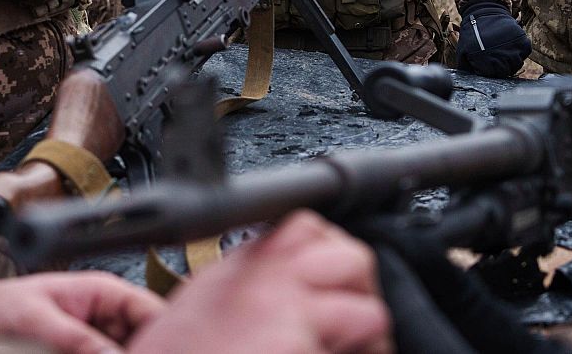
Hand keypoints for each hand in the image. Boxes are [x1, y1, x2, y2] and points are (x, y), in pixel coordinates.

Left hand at [0, 272, 163, 353]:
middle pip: (144, 340)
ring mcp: (97, 340)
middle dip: (144, 349)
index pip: (151, 312)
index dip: (164, 335)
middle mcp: (107, 317)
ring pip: (127, 350)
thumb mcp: (36, 320)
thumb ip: (76, 339)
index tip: (162, 350)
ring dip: (127, 352)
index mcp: (104, 292)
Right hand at [130, 211, 391, 353]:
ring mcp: (287, 314)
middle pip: (350, 258)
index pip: (307, 229)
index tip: (334, 284)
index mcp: (243, 268)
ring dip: (368, 336)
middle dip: (359, 292)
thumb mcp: (203, 308)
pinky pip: (360, 344)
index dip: (329, 255)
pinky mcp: (297, 346)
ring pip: (368, 310)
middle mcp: (267, 281)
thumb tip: (284, 293)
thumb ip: (244, 289)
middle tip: (351, 328)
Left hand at [454, 0, 531, 78]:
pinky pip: (525, 53)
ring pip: (517, 64)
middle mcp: (501, 57)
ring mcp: (513, 49)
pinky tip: (510, 44)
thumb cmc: (473, 33)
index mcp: (485, 61)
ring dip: (511, 59)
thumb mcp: (463, 50)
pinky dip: (520, 50)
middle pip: (506, 71)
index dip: (490, 70)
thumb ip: (465, 66)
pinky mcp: (523, 42)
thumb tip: (468, 79)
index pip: (493, 75)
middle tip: (496, 55)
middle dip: (501, 66)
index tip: (488, 62)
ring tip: (503, 49)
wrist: (485, 12)